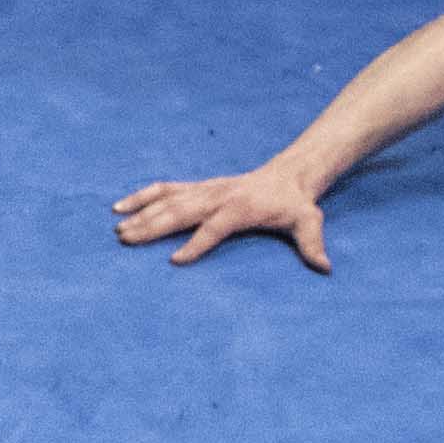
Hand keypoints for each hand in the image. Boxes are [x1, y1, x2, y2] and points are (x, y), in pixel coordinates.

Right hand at [112, 165, 330, 271]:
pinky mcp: (197, 187)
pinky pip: (164, 190)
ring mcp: (204, 190)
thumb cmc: (295, 204)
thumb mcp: (308, 222)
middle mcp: (217, 196)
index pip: (214, 227)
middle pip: (180, 211)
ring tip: (118, 229)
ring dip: (141, 214)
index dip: (197, 244)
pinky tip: (120, 207)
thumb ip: (313, 245)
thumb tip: (325, 267)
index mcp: (240, 207)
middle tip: (127, 241)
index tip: (176, 260)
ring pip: (167, 200)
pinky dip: (142, 196)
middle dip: (153, 227)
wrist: (288, 175)